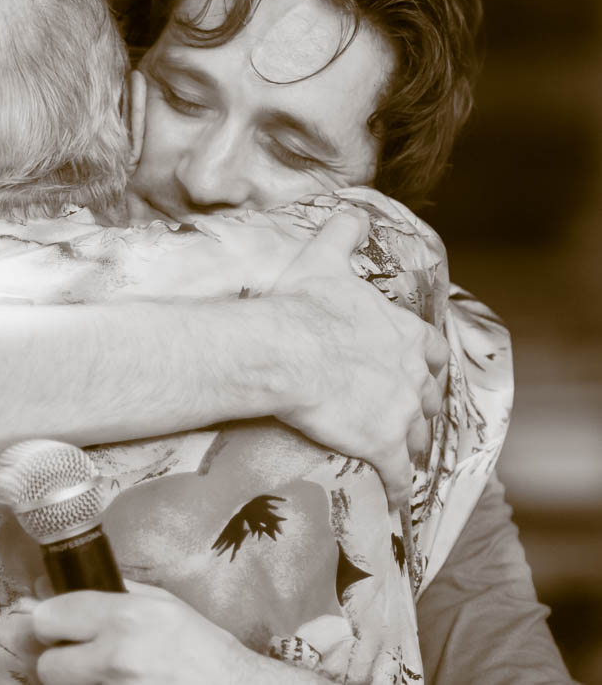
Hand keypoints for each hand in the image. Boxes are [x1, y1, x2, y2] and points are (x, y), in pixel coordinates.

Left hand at [31, 581, 319, 683]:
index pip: (49, 617)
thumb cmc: (203, 649)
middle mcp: (117, 658)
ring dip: (76, 682)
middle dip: (60, 660)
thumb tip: (59, 585)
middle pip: (47, 665)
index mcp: (127, 617)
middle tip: (82, 656)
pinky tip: (118, 684)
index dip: (51, 620)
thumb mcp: (163, 604)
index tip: (59, 624)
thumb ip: (112, 593)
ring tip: (109, 673)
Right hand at [265, 210, 447, 508]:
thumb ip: (343, 234)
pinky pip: (398, 474)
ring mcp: (398, 411)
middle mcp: (409, 372)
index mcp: (400, 332)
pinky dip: (400, 489)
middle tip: (412, 417)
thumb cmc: (303, 306)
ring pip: (418, 436)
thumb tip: (353, 211)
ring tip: (408, 457)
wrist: (285, 349)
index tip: (421, 368)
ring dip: (415, 446)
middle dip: (420, 407)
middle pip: (426, 396)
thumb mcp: (324, 259)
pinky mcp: (381, 445)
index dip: (425, 361)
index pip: (429, 349)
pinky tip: (397, 502)